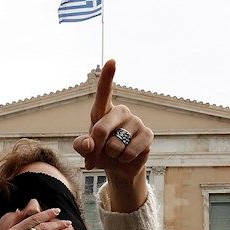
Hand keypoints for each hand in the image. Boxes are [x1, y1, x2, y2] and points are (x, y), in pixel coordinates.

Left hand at [72, 60, 151, 210]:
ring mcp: (136, 121)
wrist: (118, 168)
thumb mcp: (85, 150)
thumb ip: (81, 145)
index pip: (104, 91)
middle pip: (101, 129)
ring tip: (115, 153)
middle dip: (95, 148)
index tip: (112, 61)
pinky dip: (124, 159)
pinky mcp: (148, 134)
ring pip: (115, 145)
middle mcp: (121, 112)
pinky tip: (127, 156)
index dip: (107, 76)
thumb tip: (89, 143)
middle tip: (94, 157)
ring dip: (112, 155)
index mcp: (104, 110)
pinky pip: (129, 152)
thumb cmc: (100, 153)